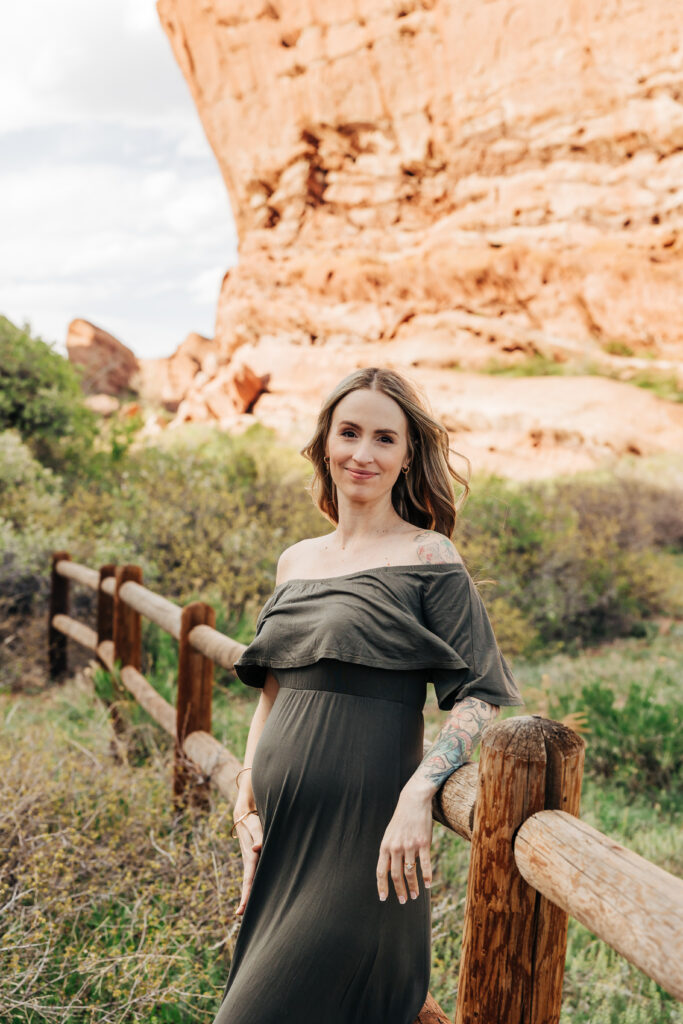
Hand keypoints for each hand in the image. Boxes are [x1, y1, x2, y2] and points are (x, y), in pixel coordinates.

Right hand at [233, 805, 262, 915]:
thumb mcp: (256, 826)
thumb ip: (259, 837)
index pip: (248, 880)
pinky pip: (255, 874)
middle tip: (241, 917)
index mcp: (250, 857)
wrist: (245, 814)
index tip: (240, 911)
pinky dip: (254, 885)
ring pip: (251, 881)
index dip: (245, 896)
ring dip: (250, 894)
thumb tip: (256, 849)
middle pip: (248, 885)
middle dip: (246, 901)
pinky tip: (259, 891)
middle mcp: (249, 861)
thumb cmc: (253, 820)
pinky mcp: (254, 857)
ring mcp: (251, 860)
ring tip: (249, 911)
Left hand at [376, 786, 432, 903]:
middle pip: (396, 875)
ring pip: (410, 872)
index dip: (382, 886)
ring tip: (415, 895)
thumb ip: (390, 853)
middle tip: (403, 901)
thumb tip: (393, 872)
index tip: (384, 898)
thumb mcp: (390, 835)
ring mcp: (410, 845)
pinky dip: (427, 876)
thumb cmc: (401, 820)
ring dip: (413, 887)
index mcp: (385, 846)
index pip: (381, 871)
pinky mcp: (423, 843)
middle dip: (399, 890)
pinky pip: (425, 864)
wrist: (413, 801)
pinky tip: (428, 885)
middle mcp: (396, 847)